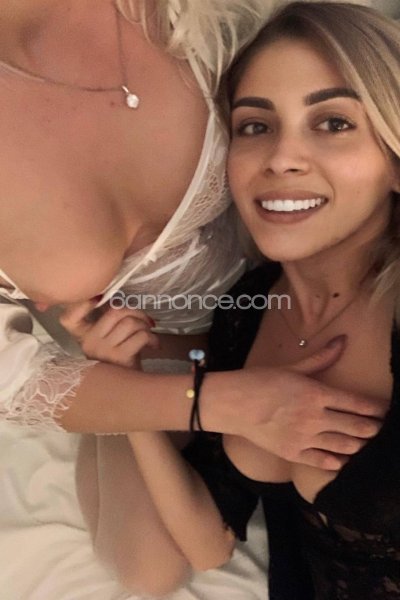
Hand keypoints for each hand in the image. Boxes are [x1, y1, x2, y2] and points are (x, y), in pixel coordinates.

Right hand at [59, 299, 158, 367]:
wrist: (126, 391)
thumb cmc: (118, 360)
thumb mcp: (107, 340)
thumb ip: (109, 322)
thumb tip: (124, 301)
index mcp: (83, 336)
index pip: (68, 319)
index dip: (81, 305)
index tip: (98, 299)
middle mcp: (89, 343)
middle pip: (114, 312)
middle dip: (135, 312)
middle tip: (145, 321)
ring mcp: (104, 351)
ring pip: (130, 323)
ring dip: (145, 326)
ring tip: (148, 333)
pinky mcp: (121, 358)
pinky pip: (141, 336)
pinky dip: (152, 338)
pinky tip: (153, 345)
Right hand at [206, 337, 384, 469]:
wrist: (232, 404)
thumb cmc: (259, 381)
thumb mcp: (292, 367)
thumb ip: (321, 358)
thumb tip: (342, 340)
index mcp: (316, 394)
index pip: (356, 403)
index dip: (375, 409)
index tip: (385, 410)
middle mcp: (315, 418)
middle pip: (356, 427)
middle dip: (373, 429)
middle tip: (381, 428)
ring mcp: (305, 438)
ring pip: (344, 447)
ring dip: (359, 446)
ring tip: (366, 443)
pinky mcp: (293, 453)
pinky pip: (322, 462)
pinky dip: (337, 462)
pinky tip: (343, 460)